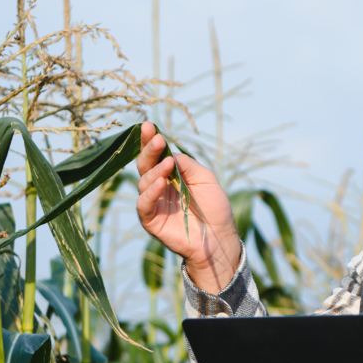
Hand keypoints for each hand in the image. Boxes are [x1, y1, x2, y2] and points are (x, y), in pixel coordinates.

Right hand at [135, 122, 241, 292]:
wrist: (219, 238)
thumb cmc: (214, 207)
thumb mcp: (205, 178)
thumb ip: (188, 165)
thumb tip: (170, 153)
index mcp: (170, 175)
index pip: (155, 155)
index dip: (150, 141)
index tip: (149, 125)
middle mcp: (158, 187)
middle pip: (145, 165)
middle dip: (149, 150)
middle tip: (157, 139)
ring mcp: (153, 203)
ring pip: (143, 182)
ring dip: (154, 170)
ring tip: (167, 164)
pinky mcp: (151, 220)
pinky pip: (144, 204)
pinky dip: (150, 192)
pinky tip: (160, 182)